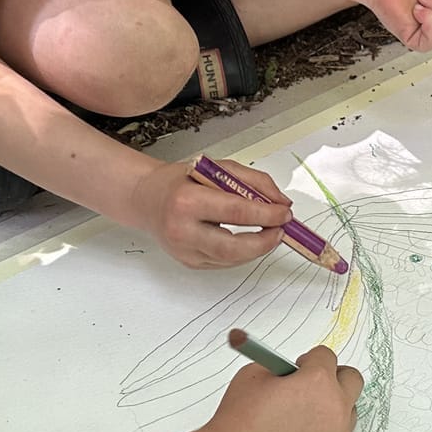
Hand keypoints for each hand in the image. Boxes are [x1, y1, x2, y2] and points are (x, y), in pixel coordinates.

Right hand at [130, 160, 292, 268]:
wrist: (146, 199)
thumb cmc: (180, 181)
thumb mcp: (217, 168)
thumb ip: (253, 182)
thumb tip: (281, 202)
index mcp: (187, 201)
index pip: (236, 212)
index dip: (267, 215)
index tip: (285, 212)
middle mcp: (182, 230)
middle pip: (234, 247)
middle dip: (265, 241)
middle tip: (281, 230)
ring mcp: (184, 251)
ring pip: (231, 259)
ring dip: (258, 249)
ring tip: (270, 233)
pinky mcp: (189, 262)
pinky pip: (224, 262)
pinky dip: (243, 253)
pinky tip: (250, 240)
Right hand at [205, 345, 363, 431]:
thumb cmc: (239, 422)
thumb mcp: (253, 375)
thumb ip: (280, 369)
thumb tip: (291, 374)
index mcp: (318, 381)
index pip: (327, 356)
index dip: (309, 360)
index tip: (298, 368)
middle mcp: (335, 408)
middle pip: (351, 380)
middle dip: (333, 377)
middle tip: (311, 385)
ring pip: (348, 411)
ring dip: (332, 407)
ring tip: (303, 414)